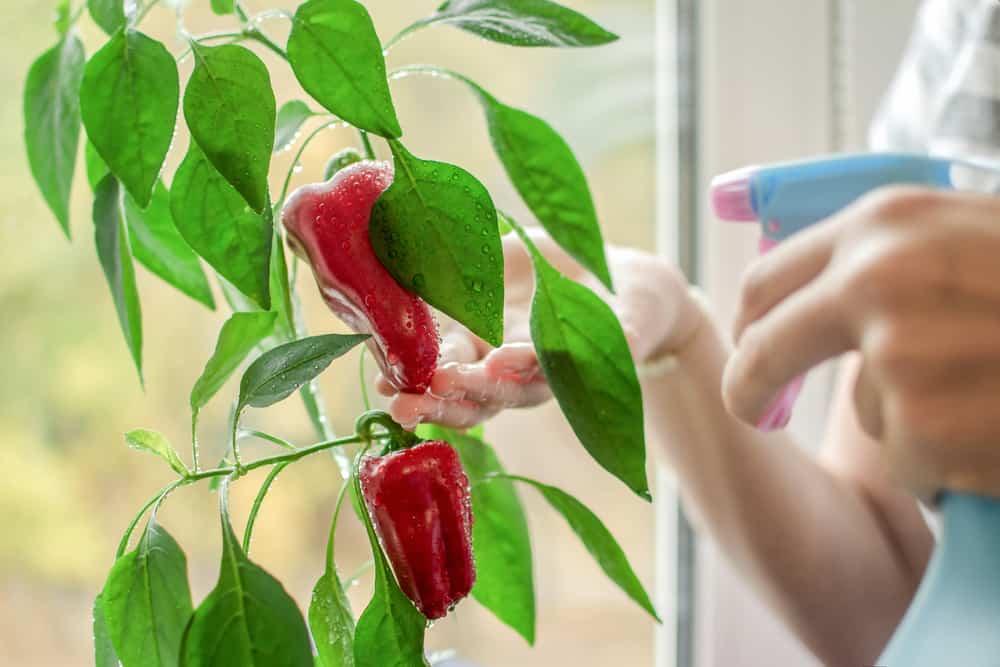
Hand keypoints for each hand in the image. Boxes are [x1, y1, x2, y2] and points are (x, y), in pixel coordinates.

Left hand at [378, 227, 701, 428]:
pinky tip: (373, 338)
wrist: (604, 283)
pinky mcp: (462, 316)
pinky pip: (428, 333)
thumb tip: (630, 342)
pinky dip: (401, 340)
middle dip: (442, 399)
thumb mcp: (631, 320)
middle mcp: (507, 371)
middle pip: (471, 396)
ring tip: (383, 382)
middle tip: (411, 401)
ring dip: (411, 380)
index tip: (495, 365)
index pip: (523, 385)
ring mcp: (481, 346)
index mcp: (548, 376)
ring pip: (442, 371)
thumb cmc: (627, 309)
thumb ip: (624, 333)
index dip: (507, 377)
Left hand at [724, 187, 999, 494]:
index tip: (749, 351)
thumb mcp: (972, 236)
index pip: (766, 281)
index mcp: (885, 221)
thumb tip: (802, 286)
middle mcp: (875, 278)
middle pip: (762, 349)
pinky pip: (909, 463)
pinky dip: (949, 464)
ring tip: (991, 395)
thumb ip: (888, 254)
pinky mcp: (925, 425)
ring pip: (862, 412)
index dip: (748, 324)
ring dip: (910, 422)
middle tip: (755, 412)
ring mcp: (898, 354)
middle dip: (751, 386)